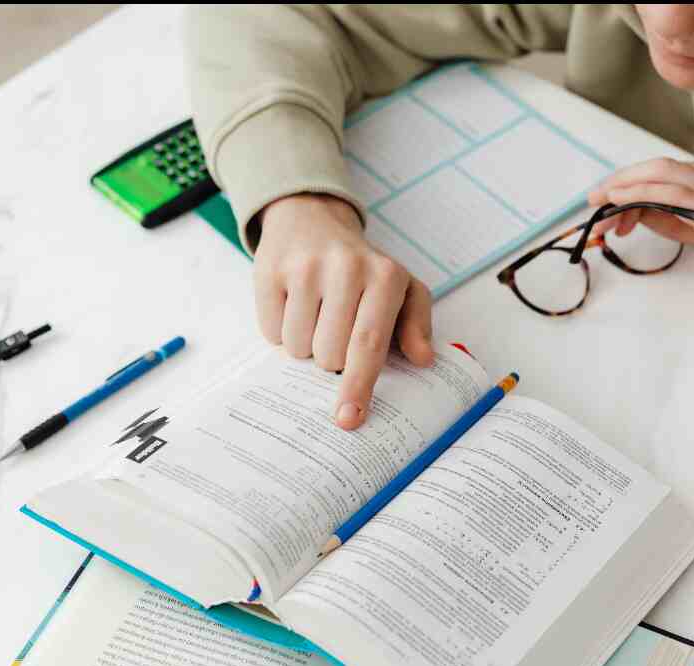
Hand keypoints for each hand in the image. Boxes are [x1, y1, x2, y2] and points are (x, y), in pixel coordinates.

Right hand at [254, 193, 432, 428]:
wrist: (312, 219)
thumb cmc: (364, 269)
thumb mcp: (402, 288)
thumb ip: (417, 324)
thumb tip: (424, 359)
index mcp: (385, 276)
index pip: (369, 343)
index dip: (359, 385)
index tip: (349, 418)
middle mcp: (346, 267)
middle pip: (330, 355)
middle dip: (332, 359)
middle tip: (337, 331)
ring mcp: (305, 267)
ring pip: (298, 348)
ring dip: (306, 346)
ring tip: (317, 315)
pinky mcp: (270, 270)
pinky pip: (271, 332)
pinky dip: (281, 331)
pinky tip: (294, 306)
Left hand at [587, 158, 693, 326]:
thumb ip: (681, 221)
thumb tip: (643, 213)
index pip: (670, 171)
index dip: (634, 182)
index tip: (609, 199)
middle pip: (661, 168)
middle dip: (622, 181)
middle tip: (594, 199)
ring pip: (663, 176)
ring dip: (624, 189)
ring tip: (599, 206)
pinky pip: (674, 196)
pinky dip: (642, 195)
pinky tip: (621, 204)